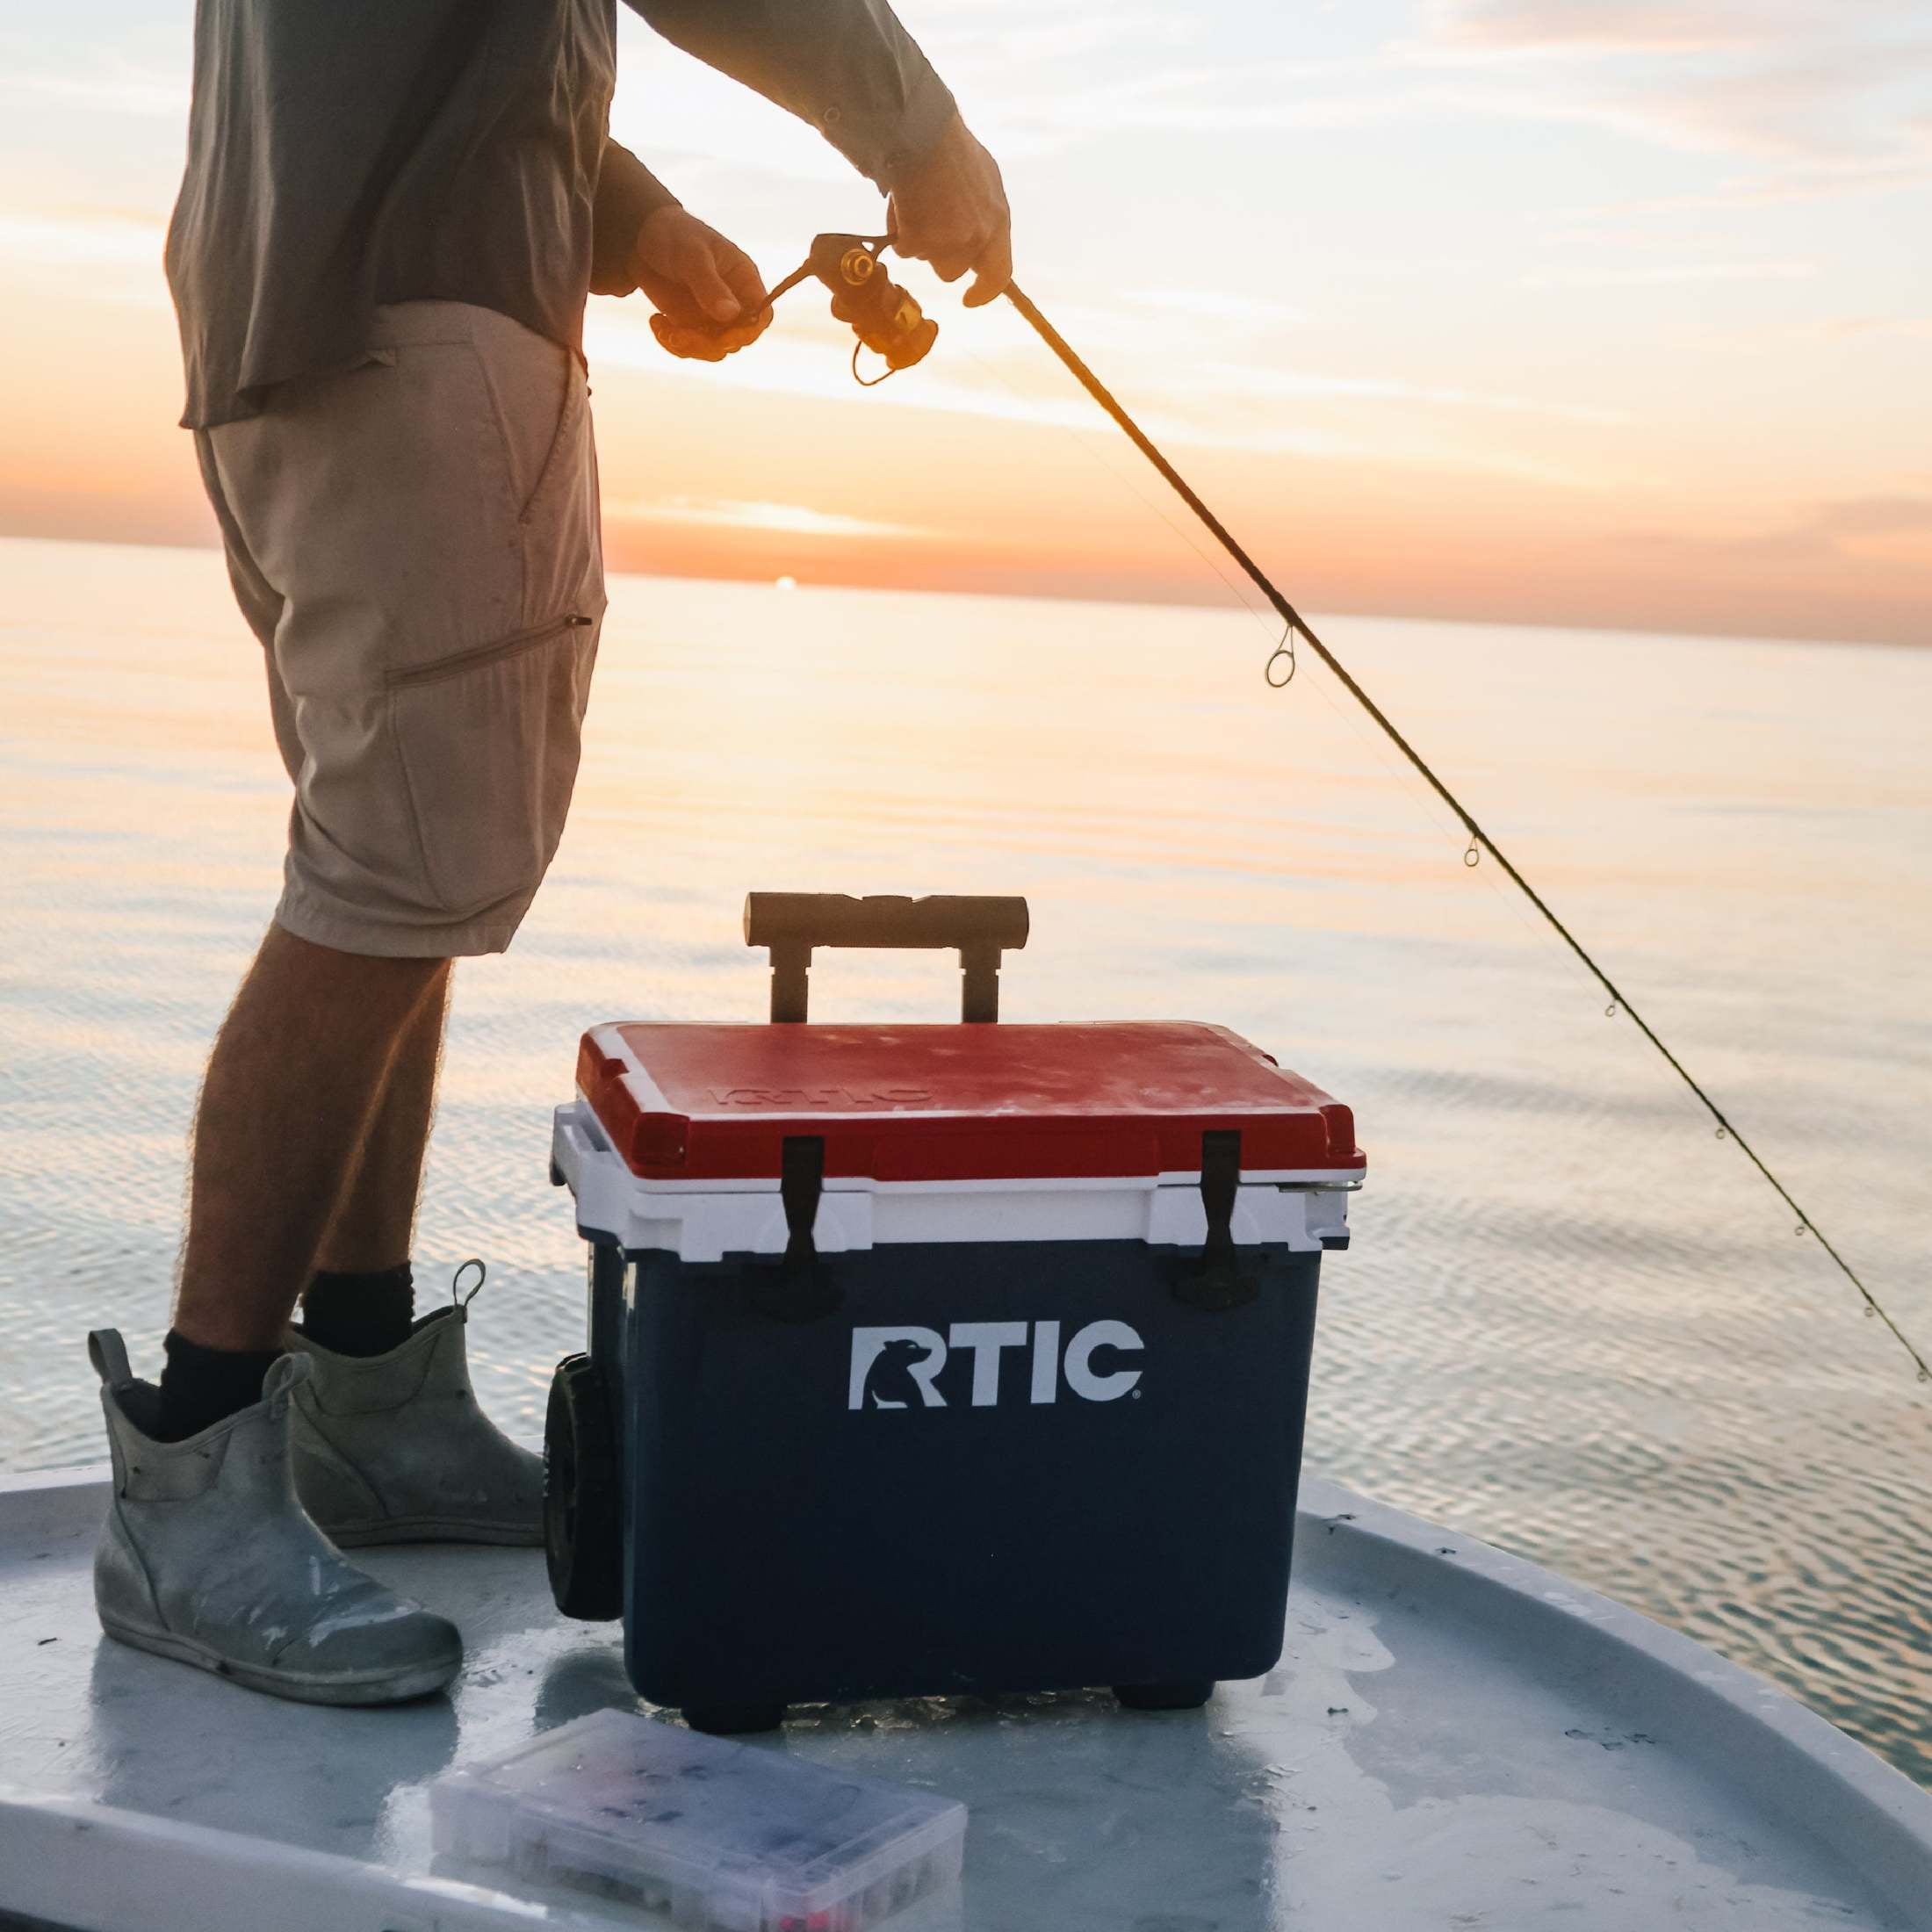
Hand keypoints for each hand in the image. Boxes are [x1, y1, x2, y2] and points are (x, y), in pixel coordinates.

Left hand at [631, 206, 771, 360]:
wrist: (641, 237)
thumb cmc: (675, 235)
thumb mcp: (692, 255)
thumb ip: (710, 285)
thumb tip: (730, 314)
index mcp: (743, 280)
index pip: (761, 315)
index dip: (748, 332)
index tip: (725, 338)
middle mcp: (732, 302)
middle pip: (736, 339)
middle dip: (710, 343)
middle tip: (681, 335)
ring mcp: (711, 316)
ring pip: (713, 349)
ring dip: (689, 346)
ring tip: (664, 329)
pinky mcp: (690, 324)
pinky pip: (690, 348)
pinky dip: (672, 343)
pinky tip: (657, 323)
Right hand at [886, 111, 1011, 306]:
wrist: (923, 132)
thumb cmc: (951, 149)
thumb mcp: (984, 181)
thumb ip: (985, 215)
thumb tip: (979, 246)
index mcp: (998, 221)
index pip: (999, 275)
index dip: (984, 292)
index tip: (970, 299)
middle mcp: (977, 236)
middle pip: (953, 271)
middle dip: (938, 254)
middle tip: (928, 224)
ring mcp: (948, 240)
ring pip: (927, 260)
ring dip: (918, 240)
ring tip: (917, 204)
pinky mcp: (920, 239)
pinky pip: (904, 249)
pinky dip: (899, 229)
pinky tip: (904, 201)